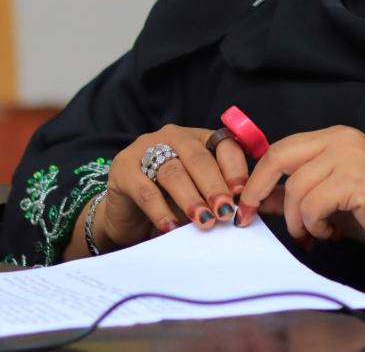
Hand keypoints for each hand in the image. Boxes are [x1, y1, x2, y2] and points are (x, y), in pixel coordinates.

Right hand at [93, 125, 246, 252]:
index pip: (222, 144)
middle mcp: (173, 137)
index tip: (241, 194)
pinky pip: (145, 190)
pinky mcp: (123, 168)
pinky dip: (161, 211)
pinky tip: (171, 227)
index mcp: (197, 139)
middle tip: (224, 211)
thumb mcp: (197, 196)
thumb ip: (213, 196)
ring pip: (173, 171)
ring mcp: (145, 149)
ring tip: (203, 221)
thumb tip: (235, 210)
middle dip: (214, 186)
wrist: (127, 216)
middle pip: (198, 157)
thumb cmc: (168, 203)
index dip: (234, 168)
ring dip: (191, 198)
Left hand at [234, 126, 364, 260]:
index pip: (281, 148)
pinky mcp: (356, 181)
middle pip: (279, 157)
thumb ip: (294, 195)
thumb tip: (259, 200)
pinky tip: (331, 233)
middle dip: (258, 190)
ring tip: (315, 233)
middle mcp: (341, 139)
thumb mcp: (328, 201)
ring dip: (297, 220)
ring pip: (295, 188)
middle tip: (251, 218)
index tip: (246, 204)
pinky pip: (313, 205)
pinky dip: (314, 226)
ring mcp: (349, 157)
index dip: (257, 176)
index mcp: (334, 137)